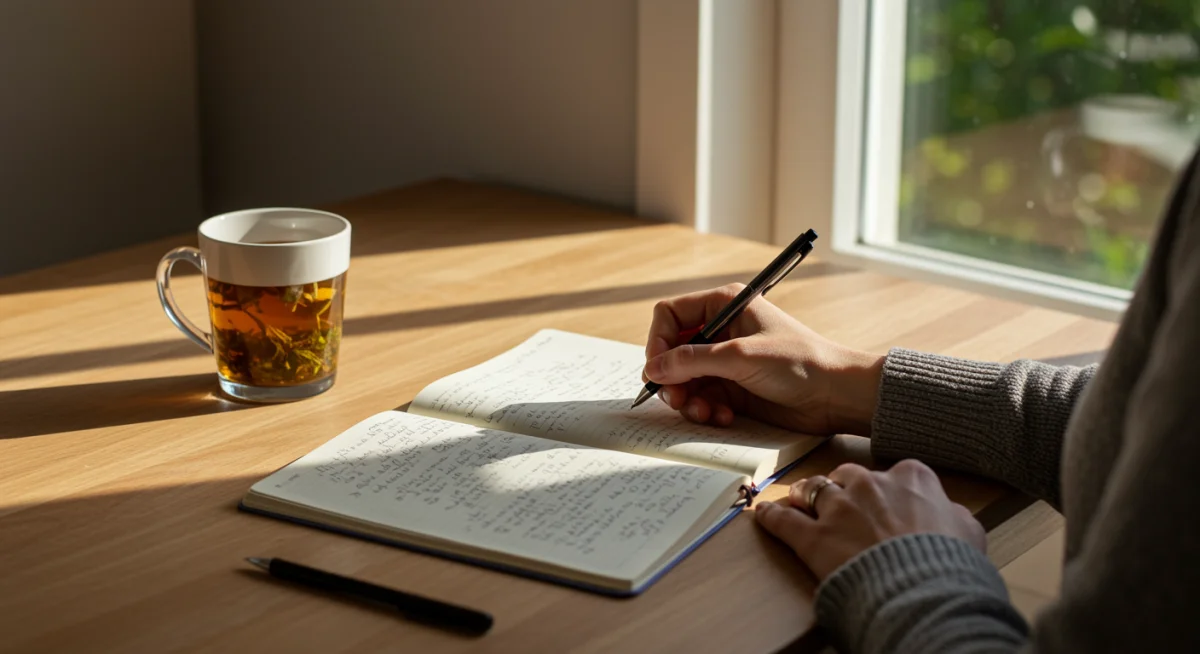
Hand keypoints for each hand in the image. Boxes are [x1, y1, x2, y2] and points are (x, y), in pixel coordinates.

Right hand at [642, 284, 882, 434]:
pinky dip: (705, 410)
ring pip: (683, 380)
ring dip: (688, 400)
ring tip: (704, 413)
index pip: (670, 315)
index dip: (658, 341)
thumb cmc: (798, 362)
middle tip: (678, 400)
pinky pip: (701, 398)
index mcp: (723, 306)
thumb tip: (653, 368)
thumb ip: (692, 361)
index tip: (657, 369)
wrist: (835, 396)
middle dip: (672, 378)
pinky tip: (723, 417)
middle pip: (672, 351)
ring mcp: (725, 361)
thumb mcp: (741, 357)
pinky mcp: (732, 388)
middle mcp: (720, 331)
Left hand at [755, 460, 985, 579]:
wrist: (925, 592)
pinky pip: (784, 521)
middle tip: (840, 502)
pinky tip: (763, 515)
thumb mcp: (969, 532)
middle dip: (842, 487)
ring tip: (800, 501)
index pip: (893, 473)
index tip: (882, 500)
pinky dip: (772, 517)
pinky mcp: (813, 537)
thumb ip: (952, 514)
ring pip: (813, 490)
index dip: (885, 489)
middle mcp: (872, 484)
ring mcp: (839, 508)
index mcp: (912, 478)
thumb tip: (949, 514)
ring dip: (806, 496)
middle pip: (847, 475)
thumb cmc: (951, 565)